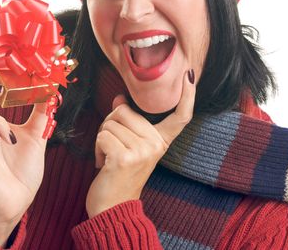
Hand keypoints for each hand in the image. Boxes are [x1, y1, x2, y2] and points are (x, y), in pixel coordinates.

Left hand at [86, 70, 195, 217]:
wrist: (113, 210)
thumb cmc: (118, 175)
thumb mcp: (128, 146)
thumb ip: (126, 122)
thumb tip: (119, 98)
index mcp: (161, 141)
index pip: (179, 117)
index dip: (187, 97)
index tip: (189, 76)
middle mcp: (156, 145)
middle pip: (123, 110)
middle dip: (109, 125)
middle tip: (113, 148)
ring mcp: (143, 151)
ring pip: (110, 122)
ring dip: (102, 139)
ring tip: (109, 159)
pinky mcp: (126, 158)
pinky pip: (103, 136)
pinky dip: (97, 148)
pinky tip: (104, 165)